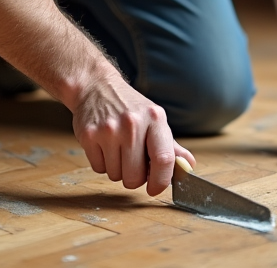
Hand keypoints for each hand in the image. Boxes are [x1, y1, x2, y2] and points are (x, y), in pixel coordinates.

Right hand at [72, 78, 195, 195]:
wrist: (96, 87)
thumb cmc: (129, 107)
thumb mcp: (154, 119)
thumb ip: (171, 146)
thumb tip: (188, 166)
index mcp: (154, 118)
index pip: (164, 159)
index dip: (161, 181)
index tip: (155, 188)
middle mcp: (132, 123)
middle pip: (135, 176)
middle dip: (135, 177)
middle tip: (133, 162)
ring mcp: (109, 130)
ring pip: (116, 176)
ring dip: (117, 170)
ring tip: (117, 149)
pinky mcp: (88, 135)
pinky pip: (99, 168)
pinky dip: (102, 164)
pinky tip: (104, 146)